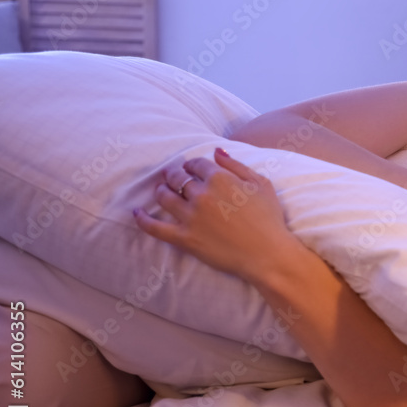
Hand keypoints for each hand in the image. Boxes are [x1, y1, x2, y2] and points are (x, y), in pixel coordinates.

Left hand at [133, 148, 299, 281]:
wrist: (268, 254)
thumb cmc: (269, 219)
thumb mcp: (262, 184)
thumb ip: (237, 165)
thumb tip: (217, 152)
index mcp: (220, 178)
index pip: (196, 164)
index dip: (192, 164)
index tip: (192, 168)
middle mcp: (201, 194)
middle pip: (178, 177)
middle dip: (174, 174)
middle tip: (173, 176)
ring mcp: (190, 217)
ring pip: (165, 197)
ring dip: (161, 190)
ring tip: (161, 190)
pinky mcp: (185, 238)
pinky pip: (155, 227)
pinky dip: (143, 219)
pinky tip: (136, 212)